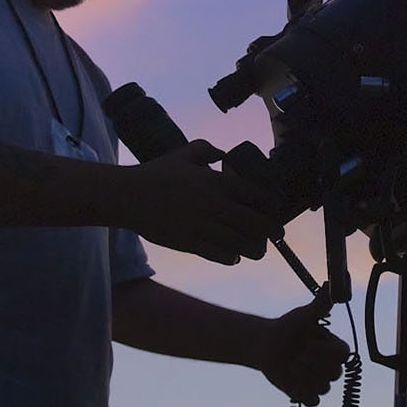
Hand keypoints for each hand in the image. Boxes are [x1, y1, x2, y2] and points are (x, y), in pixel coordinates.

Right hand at [120, 140, 278, 264]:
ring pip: (242, 244)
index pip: (258, 195)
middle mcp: (216, 206)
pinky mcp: (191, 244)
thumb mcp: (184, 154)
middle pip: (257, 224)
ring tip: (258, 249)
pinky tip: (234, 256)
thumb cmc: (157, 174)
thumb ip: (208, 150)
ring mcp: (204, 227)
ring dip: (255, 248)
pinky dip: (232, 257)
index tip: (276, 207)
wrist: (130, 197)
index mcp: (218, 183)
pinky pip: (221, 255)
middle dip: (272, 230)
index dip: (272, 203)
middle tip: (276, 233)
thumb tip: (223, 154)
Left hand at [254, 291, 351, 405]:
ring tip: (290, 365)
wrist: (265, 344)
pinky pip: (312, 401)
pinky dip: (300, 392)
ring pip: (322, 387)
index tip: (307, 341)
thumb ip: (318, 304)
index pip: (343, 355)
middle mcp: (330, 366)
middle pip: (334, 374)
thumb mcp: (301, 315)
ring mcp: (319, 381)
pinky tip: (290, 379)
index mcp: (334, 348)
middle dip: (311, 363)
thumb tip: (328, 285)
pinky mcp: (306, 394)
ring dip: (303, 376)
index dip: (325, 351)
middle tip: (296, 353)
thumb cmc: (286, 328)